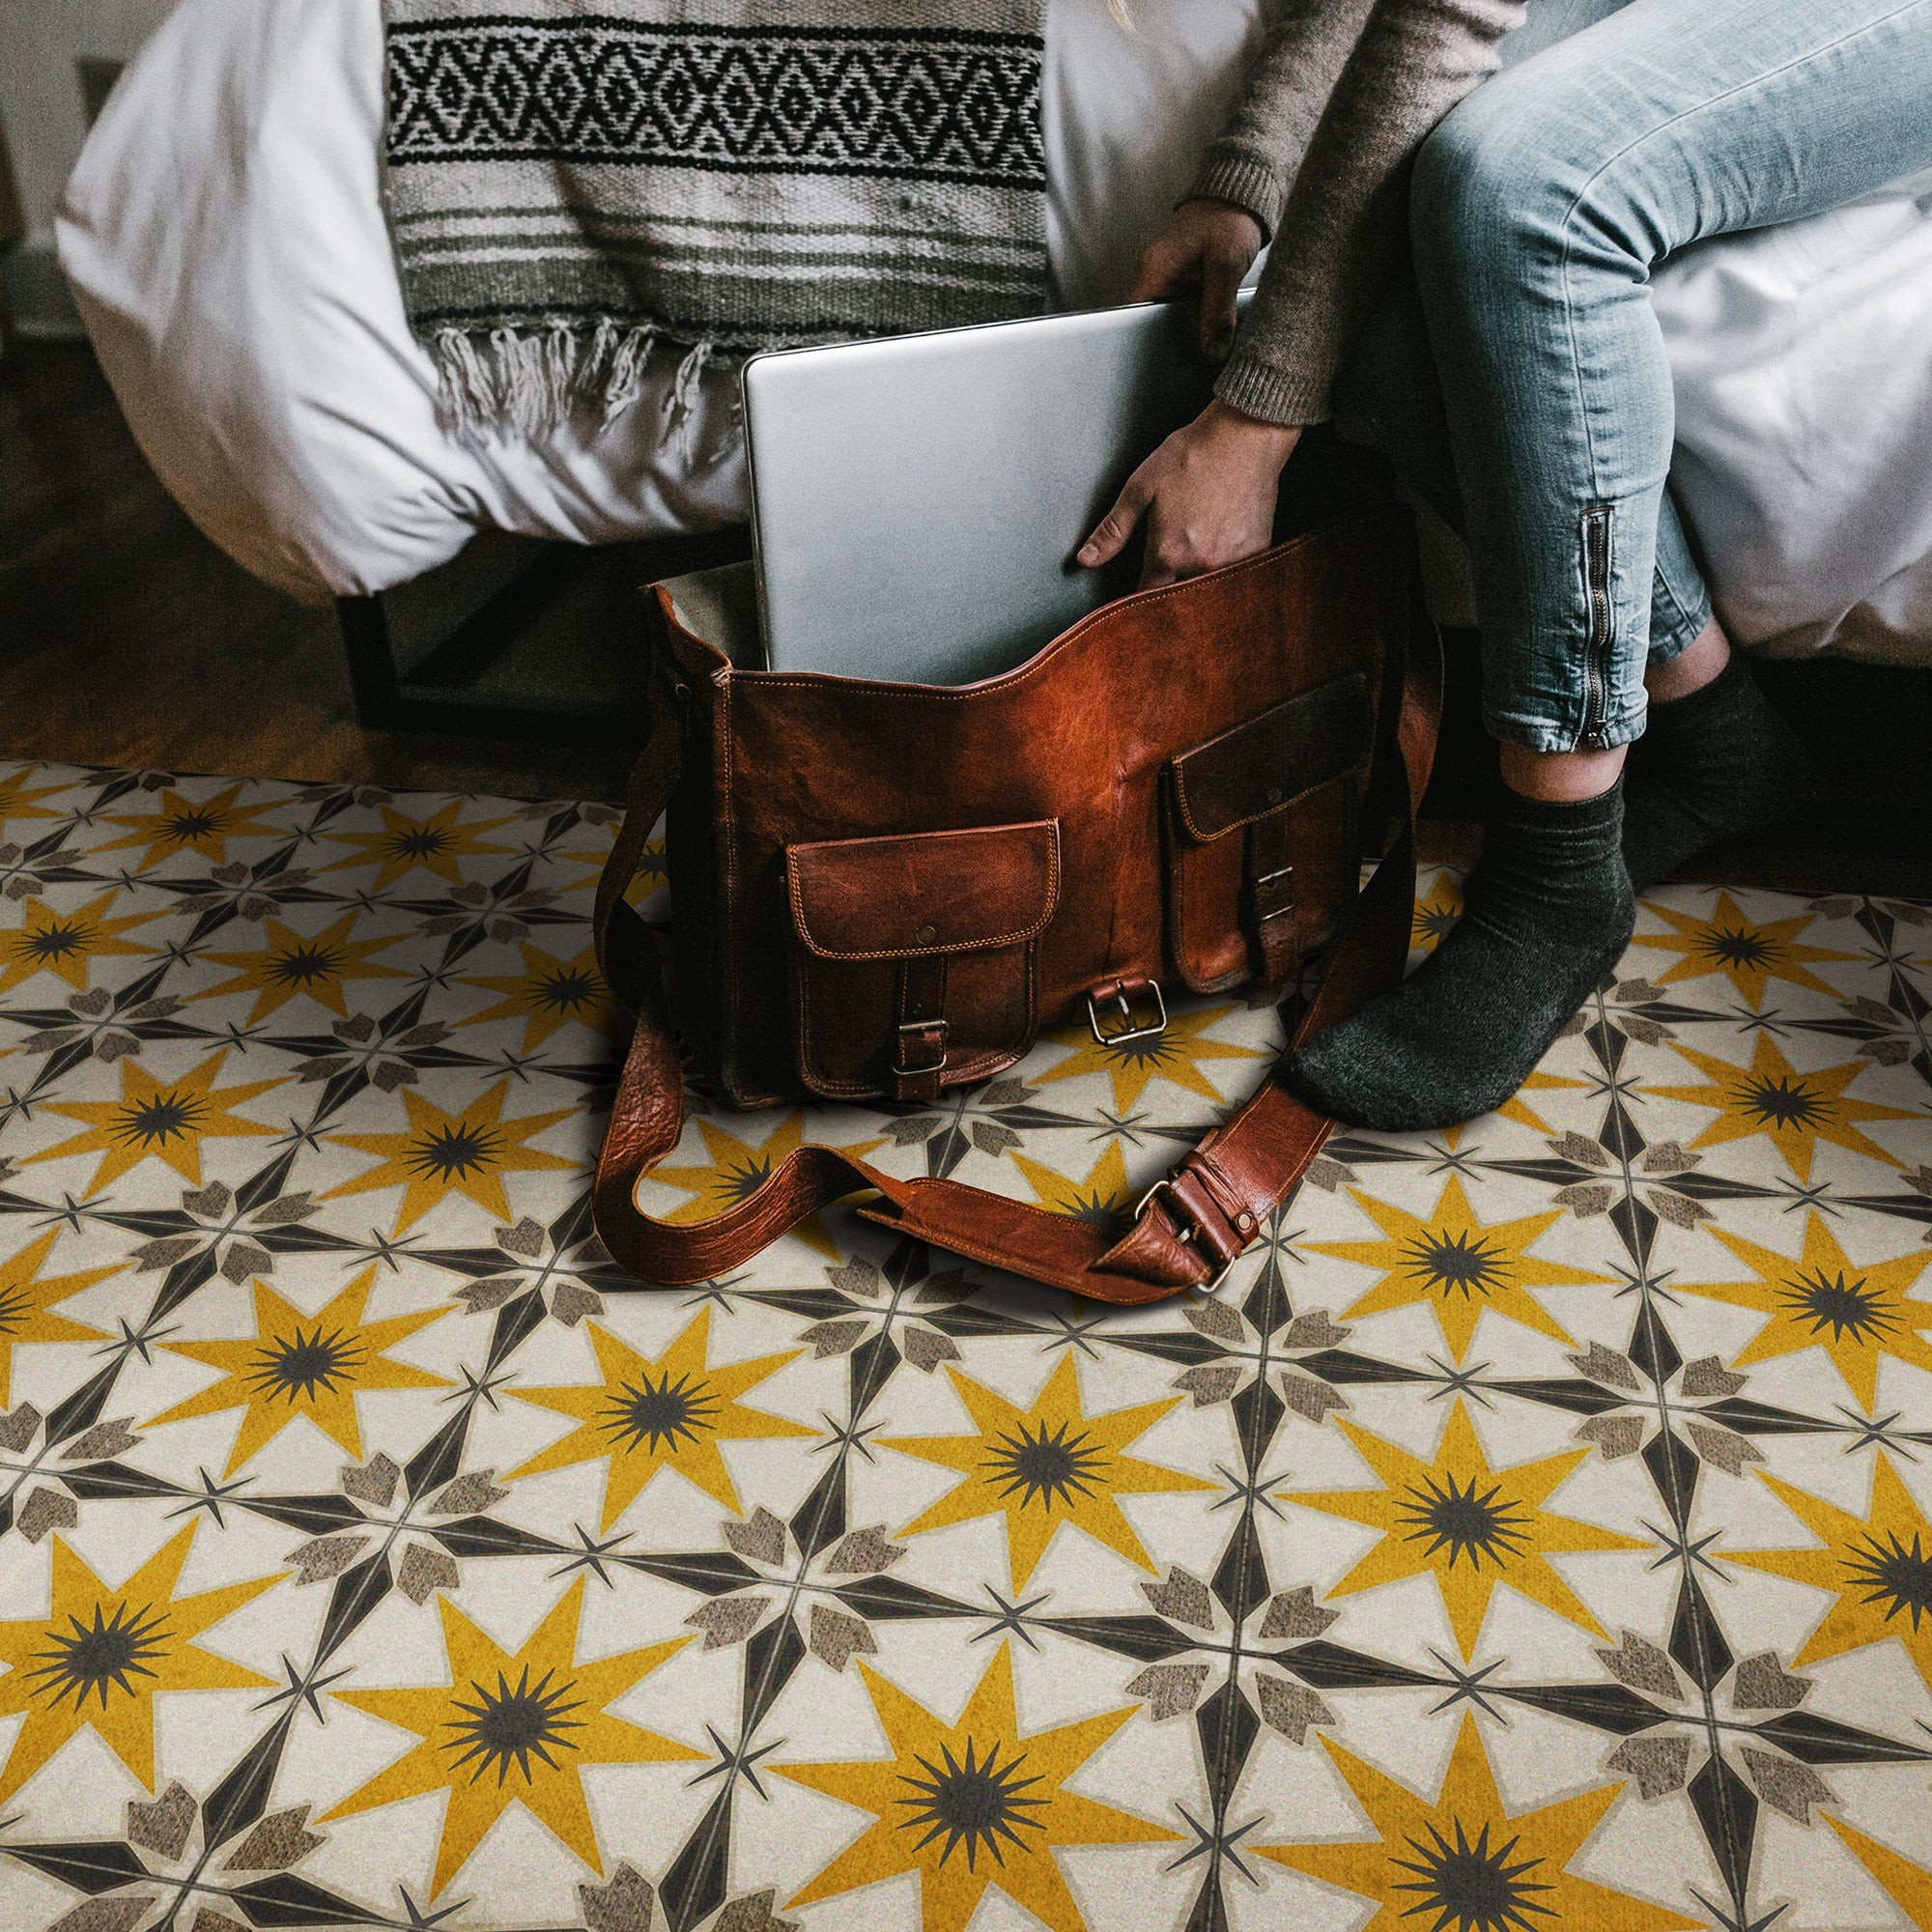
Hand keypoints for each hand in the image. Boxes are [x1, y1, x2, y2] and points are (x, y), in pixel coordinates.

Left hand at [1078, 401, 1301, 589]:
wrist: (1245, 434)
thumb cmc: (1194, 455)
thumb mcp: (1140, 488)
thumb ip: (1113, 530)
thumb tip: (1086, 559)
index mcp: (1167, 553)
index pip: (1146, 596)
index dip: (1138, 598)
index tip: (1138, 594)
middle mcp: (1200, 565)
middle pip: (1179, 598)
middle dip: (1170, 593)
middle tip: (1170, 574)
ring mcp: (1233, 561)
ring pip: (1210, 590)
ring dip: (1200, 584)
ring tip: (1199, 558)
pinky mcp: (1258, 551)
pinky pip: (1240, 576)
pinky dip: (1230, 571)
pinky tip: (1225, 548)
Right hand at [1128, 199, 1263, 360]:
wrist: (1242, 194)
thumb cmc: (1229, 219)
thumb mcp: (1226, 267)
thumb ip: (1218, 312)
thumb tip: (1214, 352)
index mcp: (1153, 271)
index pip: (1132, 318)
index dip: (1144, 343)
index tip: (1163, 362)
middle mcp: (1153, 277)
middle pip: (1149, 323)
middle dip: (1169, 342)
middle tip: (1191, 360)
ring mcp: (1167, 279)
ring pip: (1167, 319)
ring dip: (1184, 333)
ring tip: (1202, 350)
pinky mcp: (1183, 282)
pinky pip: (1182, 310)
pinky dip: (1194, 322)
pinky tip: (1209, 332)